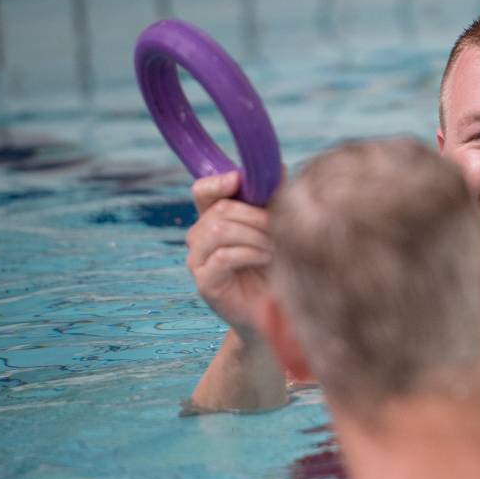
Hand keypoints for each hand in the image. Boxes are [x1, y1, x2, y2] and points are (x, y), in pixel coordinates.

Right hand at [185, 171, 273, 337]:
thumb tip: (278, 167)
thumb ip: (272, 199)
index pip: (203, 191)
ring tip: (276, 246)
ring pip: (219, 231)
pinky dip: (249, 253)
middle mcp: (200, 238)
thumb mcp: (276, 228)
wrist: (276, 311)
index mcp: (214, 219)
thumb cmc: (276, 268)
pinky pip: (222, 256)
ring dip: (254, 235)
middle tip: (281, 228)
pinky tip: (267, 258)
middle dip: (256, 216)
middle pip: (220, 210)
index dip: (218, 182)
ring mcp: (198, 261)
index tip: (239, 180)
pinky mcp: (205, 282)